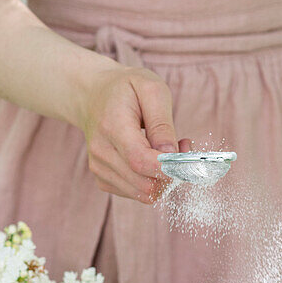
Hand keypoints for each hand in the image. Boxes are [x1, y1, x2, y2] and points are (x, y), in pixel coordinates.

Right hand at [77, 63, 190, 202]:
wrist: (93, 95)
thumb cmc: (126, 89)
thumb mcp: (152, 90)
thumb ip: (162, 124)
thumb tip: (170, 155)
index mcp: (112, 126)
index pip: (140, 161)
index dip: (168, 168)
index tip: (188, 160)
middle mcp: (101, 152)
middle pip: (144, 183)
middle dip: (171, 173)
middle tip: (182, 148)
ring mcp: (99, 168)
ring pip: (142, 194)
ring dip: (163, 179)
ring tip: (168, 152)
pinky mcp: (103, 179)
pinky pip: (136, 194)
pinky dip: (151, 182)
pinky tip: (153, 161)